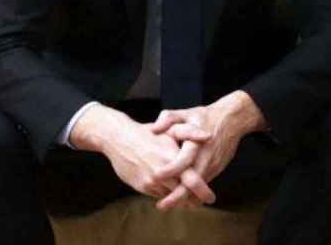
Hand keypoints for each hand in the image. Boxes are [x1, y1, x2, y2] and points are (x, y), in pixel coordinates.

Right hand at [70, 104, 209, 200]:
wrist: (118, 138)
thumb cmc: (149, 133)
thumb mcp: (171, 130)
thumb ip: (192, 134)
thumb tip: (209, 136)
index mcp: (172, 159)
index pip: (193, 182)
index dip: (204, 192)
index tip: (211, 198)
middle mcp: (161, 174)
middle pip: (182, 194)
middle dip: (193, 199)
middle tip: (201, 200)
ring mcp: (150, 182)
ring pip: (170, 196)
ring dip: (179, 197)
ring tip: (188, 194)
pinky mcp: (141, 187)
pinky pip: (158, 194)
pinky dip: (166, 193)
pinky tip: (170, 186)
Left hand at [150, 90, 266, 209]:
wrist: (233, 119)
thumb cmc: (205, 117)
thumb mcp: (186, 112)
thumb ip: (168, 118)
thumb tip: (154, 129)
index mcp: (197, 142)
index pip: (185, 159)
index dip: (171, 169)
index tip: (156, 176)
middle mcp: (206, 157)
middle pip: (193, 182)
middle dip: (177, 197)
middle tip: (161, 206)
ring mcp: (213, 165)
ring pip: (198, 187)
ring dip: (184, 197)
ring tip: (166, 205)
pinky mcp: (216, 169)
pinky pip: (202, 183)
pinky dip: (191, 192)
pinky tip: (179, 197)